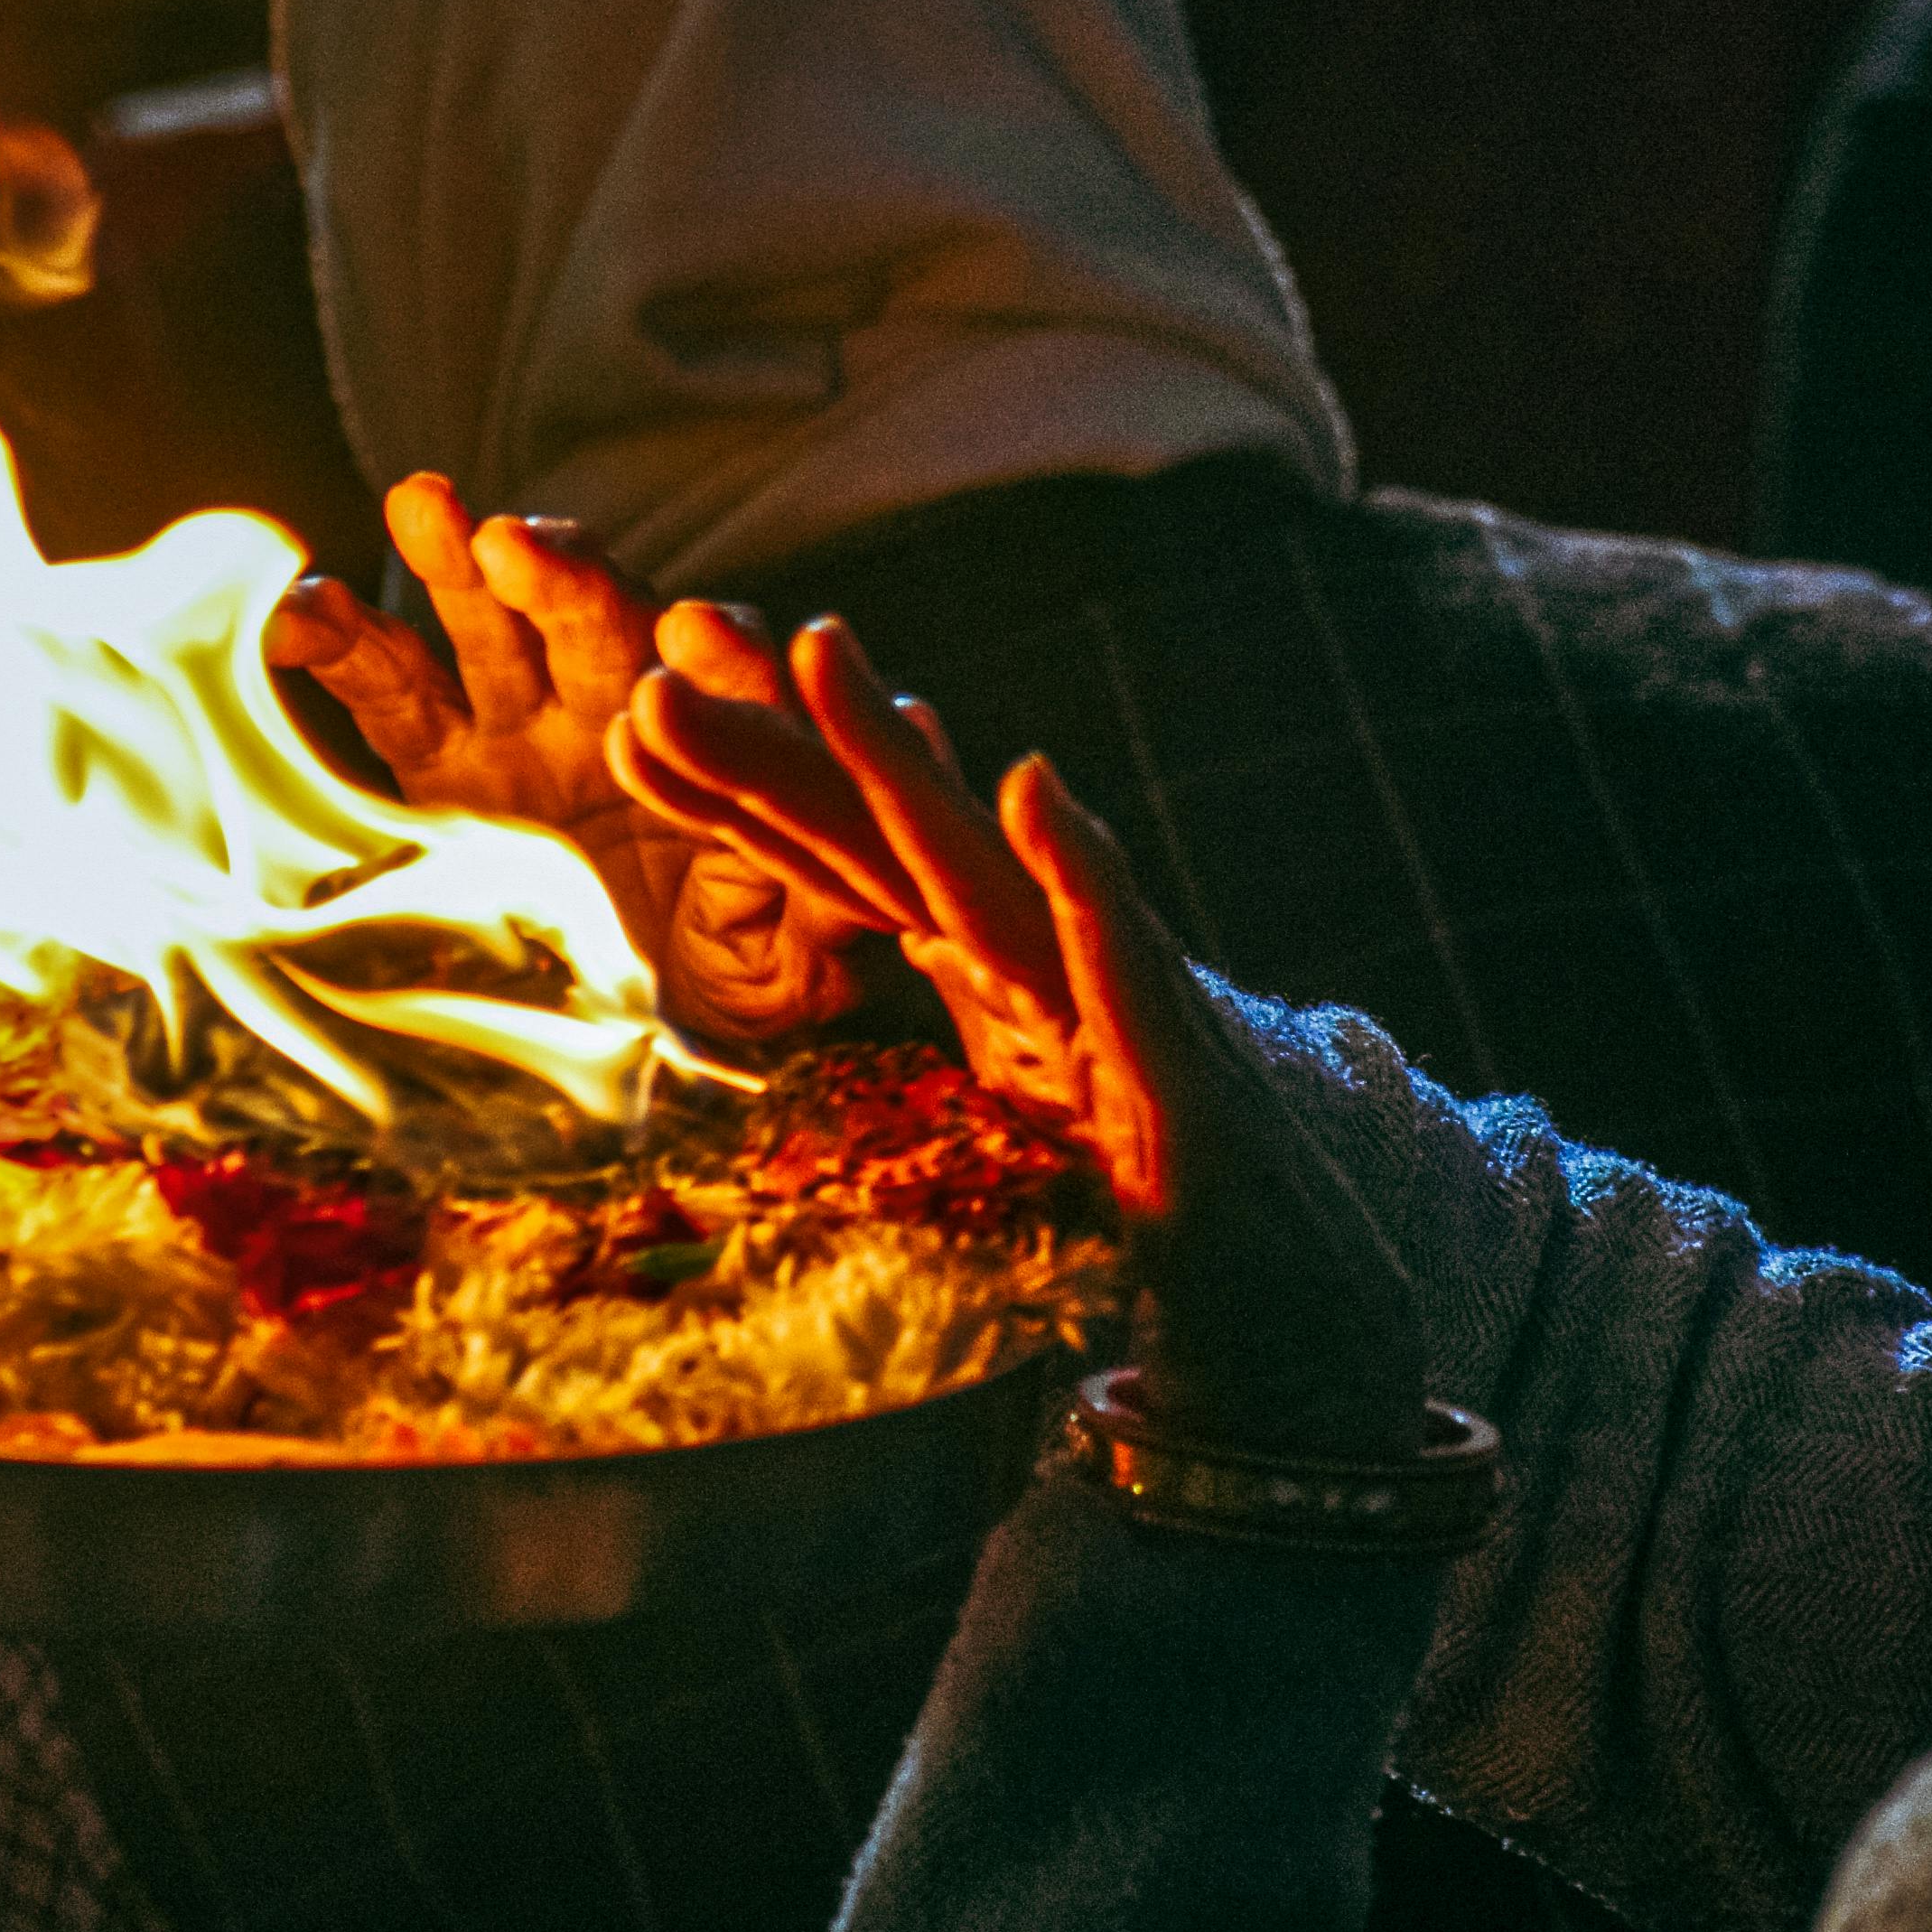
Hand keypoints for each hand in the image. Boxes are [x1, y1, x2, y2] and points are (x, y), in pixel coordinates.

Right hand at [266, 473, 868, 1040]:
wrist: (641, 1025)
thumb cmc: (738, 976)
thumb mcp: (785, 971)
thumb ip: (813, 919)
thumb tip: (843, 881)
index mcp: (723, 748)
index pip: (735, 682)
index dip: (718, 655)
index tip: (694, 637)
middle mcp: (625, 708)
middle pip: (603, 623)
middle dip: (570, 580)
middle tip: (527, 546)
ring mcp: (527, 722)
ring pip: (493, 622)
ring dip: (459, 561)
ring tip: (426, 503)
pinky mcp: (439, 755)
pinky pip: (387, 685)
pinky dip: (341, 641)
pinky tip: (295, 614)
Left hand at [615, 619, 1421, 1457]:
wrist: (1300, 1297)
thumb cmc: (1144, 1199)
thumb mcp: (993, 1119)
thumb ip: (930, 1044)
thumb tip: (869, 961)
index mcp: (973, 964)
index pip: (836, 866)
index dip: (738, 791)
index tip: (632, 716)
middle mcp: (1030, 955)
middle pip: (879, 832)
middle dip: (777, 739)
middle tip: (673, 634)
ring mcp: (1101, 995)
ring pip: (977, 861)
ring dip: (897, 755)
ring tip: (819, 648)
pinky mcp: (1174, 1059)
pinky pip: (1116, 951)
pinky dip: (1079, 869)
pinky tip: (1031, 786)